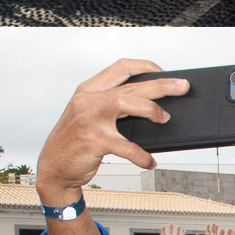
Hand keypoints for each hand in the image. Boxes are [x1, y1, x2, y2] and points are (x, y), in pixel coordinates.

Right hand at [37, 60, 190, 183]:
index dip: (145, 66)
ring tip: (165, 118)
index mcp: (87, 90)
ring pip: (125, 103)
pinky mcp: (93, 142)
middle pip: (130, 86)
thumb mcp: (87, 115)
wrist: (53, 168)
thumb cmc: (74, 141)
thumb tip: (150, 103)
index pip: (120, 67)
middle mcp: (87, 101)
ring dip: (150, 109)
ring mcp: (89, 120)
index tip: (163, 72)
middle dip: (160, 85)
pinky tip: (149, 161)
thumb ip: (110, 104)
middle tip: (182, 87)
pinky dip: (142, 155)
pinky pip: (126, 146)